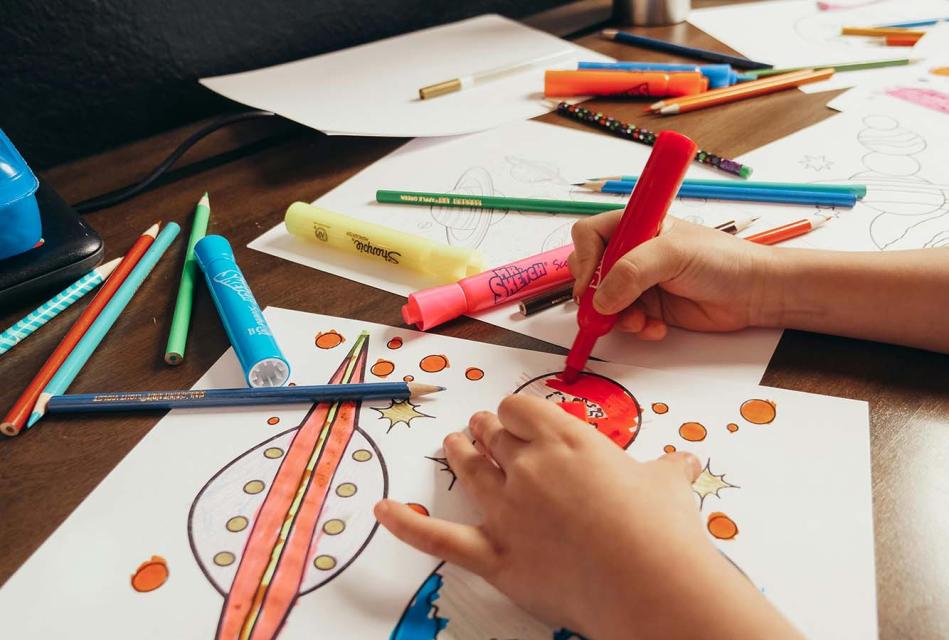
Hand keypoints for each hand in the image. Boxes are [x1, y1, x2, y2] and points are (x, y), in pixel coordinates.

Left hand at [375, 396, 797, 638]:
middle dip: (489, 429)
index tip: (523, 421)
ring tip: (453, 444)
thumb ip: (668, 468)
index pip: (520, 408)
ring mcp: (508, 510)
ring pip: (469, 469)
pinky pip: (441, 538)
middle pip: (494, 435)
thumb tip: (685, 460)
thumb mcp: (669, 486)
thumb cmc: (663, 530)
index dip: (517, 413)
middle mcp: (529, 466)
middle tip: (487, 430)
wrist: (652, 583)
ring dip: (459, 453)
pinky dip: (407, 525)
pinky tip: (381, 511)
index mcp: (566, 439)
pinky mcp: (497, 555)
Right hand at [568, 214, 778, 338]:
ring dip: (616, 317)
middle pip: (590, 271)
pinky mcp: (649, 307)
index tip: (590, 283)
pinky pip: (624, 321)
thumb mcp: (673, 255)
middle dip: (595, 294)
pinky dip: (635, 328)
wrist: (753, 293)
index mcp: (636, 226)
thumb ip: (632, 271)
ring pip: (604, 302)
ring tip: (640, 321)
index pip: (589, 235)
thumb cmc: (722, 260)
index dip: (584, 258)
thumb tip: (601, 298)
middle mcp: (633, 252)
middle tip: (605, 310)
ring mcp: (639, 281)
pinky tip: (656, 327)